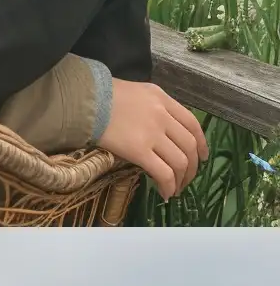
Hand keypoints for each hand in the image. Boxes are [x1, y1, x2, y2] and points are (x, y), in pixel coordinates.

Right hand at [98, 77, 207, 197]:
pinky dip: (168, 186)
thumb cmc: (103, 96)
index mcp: (163, 99)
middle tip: (187, 179)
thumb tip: (161, 130)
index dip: (202, 144)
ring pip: (180, 161)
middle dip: (192, 167)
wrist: (83, 100)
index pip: (192, 124)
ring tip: (176, 189)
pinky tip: (165, 193)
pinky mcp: (139, 150)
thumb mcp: (137, 92)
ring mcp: (153, 133)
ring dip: (181, 179)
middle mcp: (163, 116)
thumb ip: (154, 107)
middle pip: (190, 146)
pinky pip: (163, 172)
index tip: (202, 157)